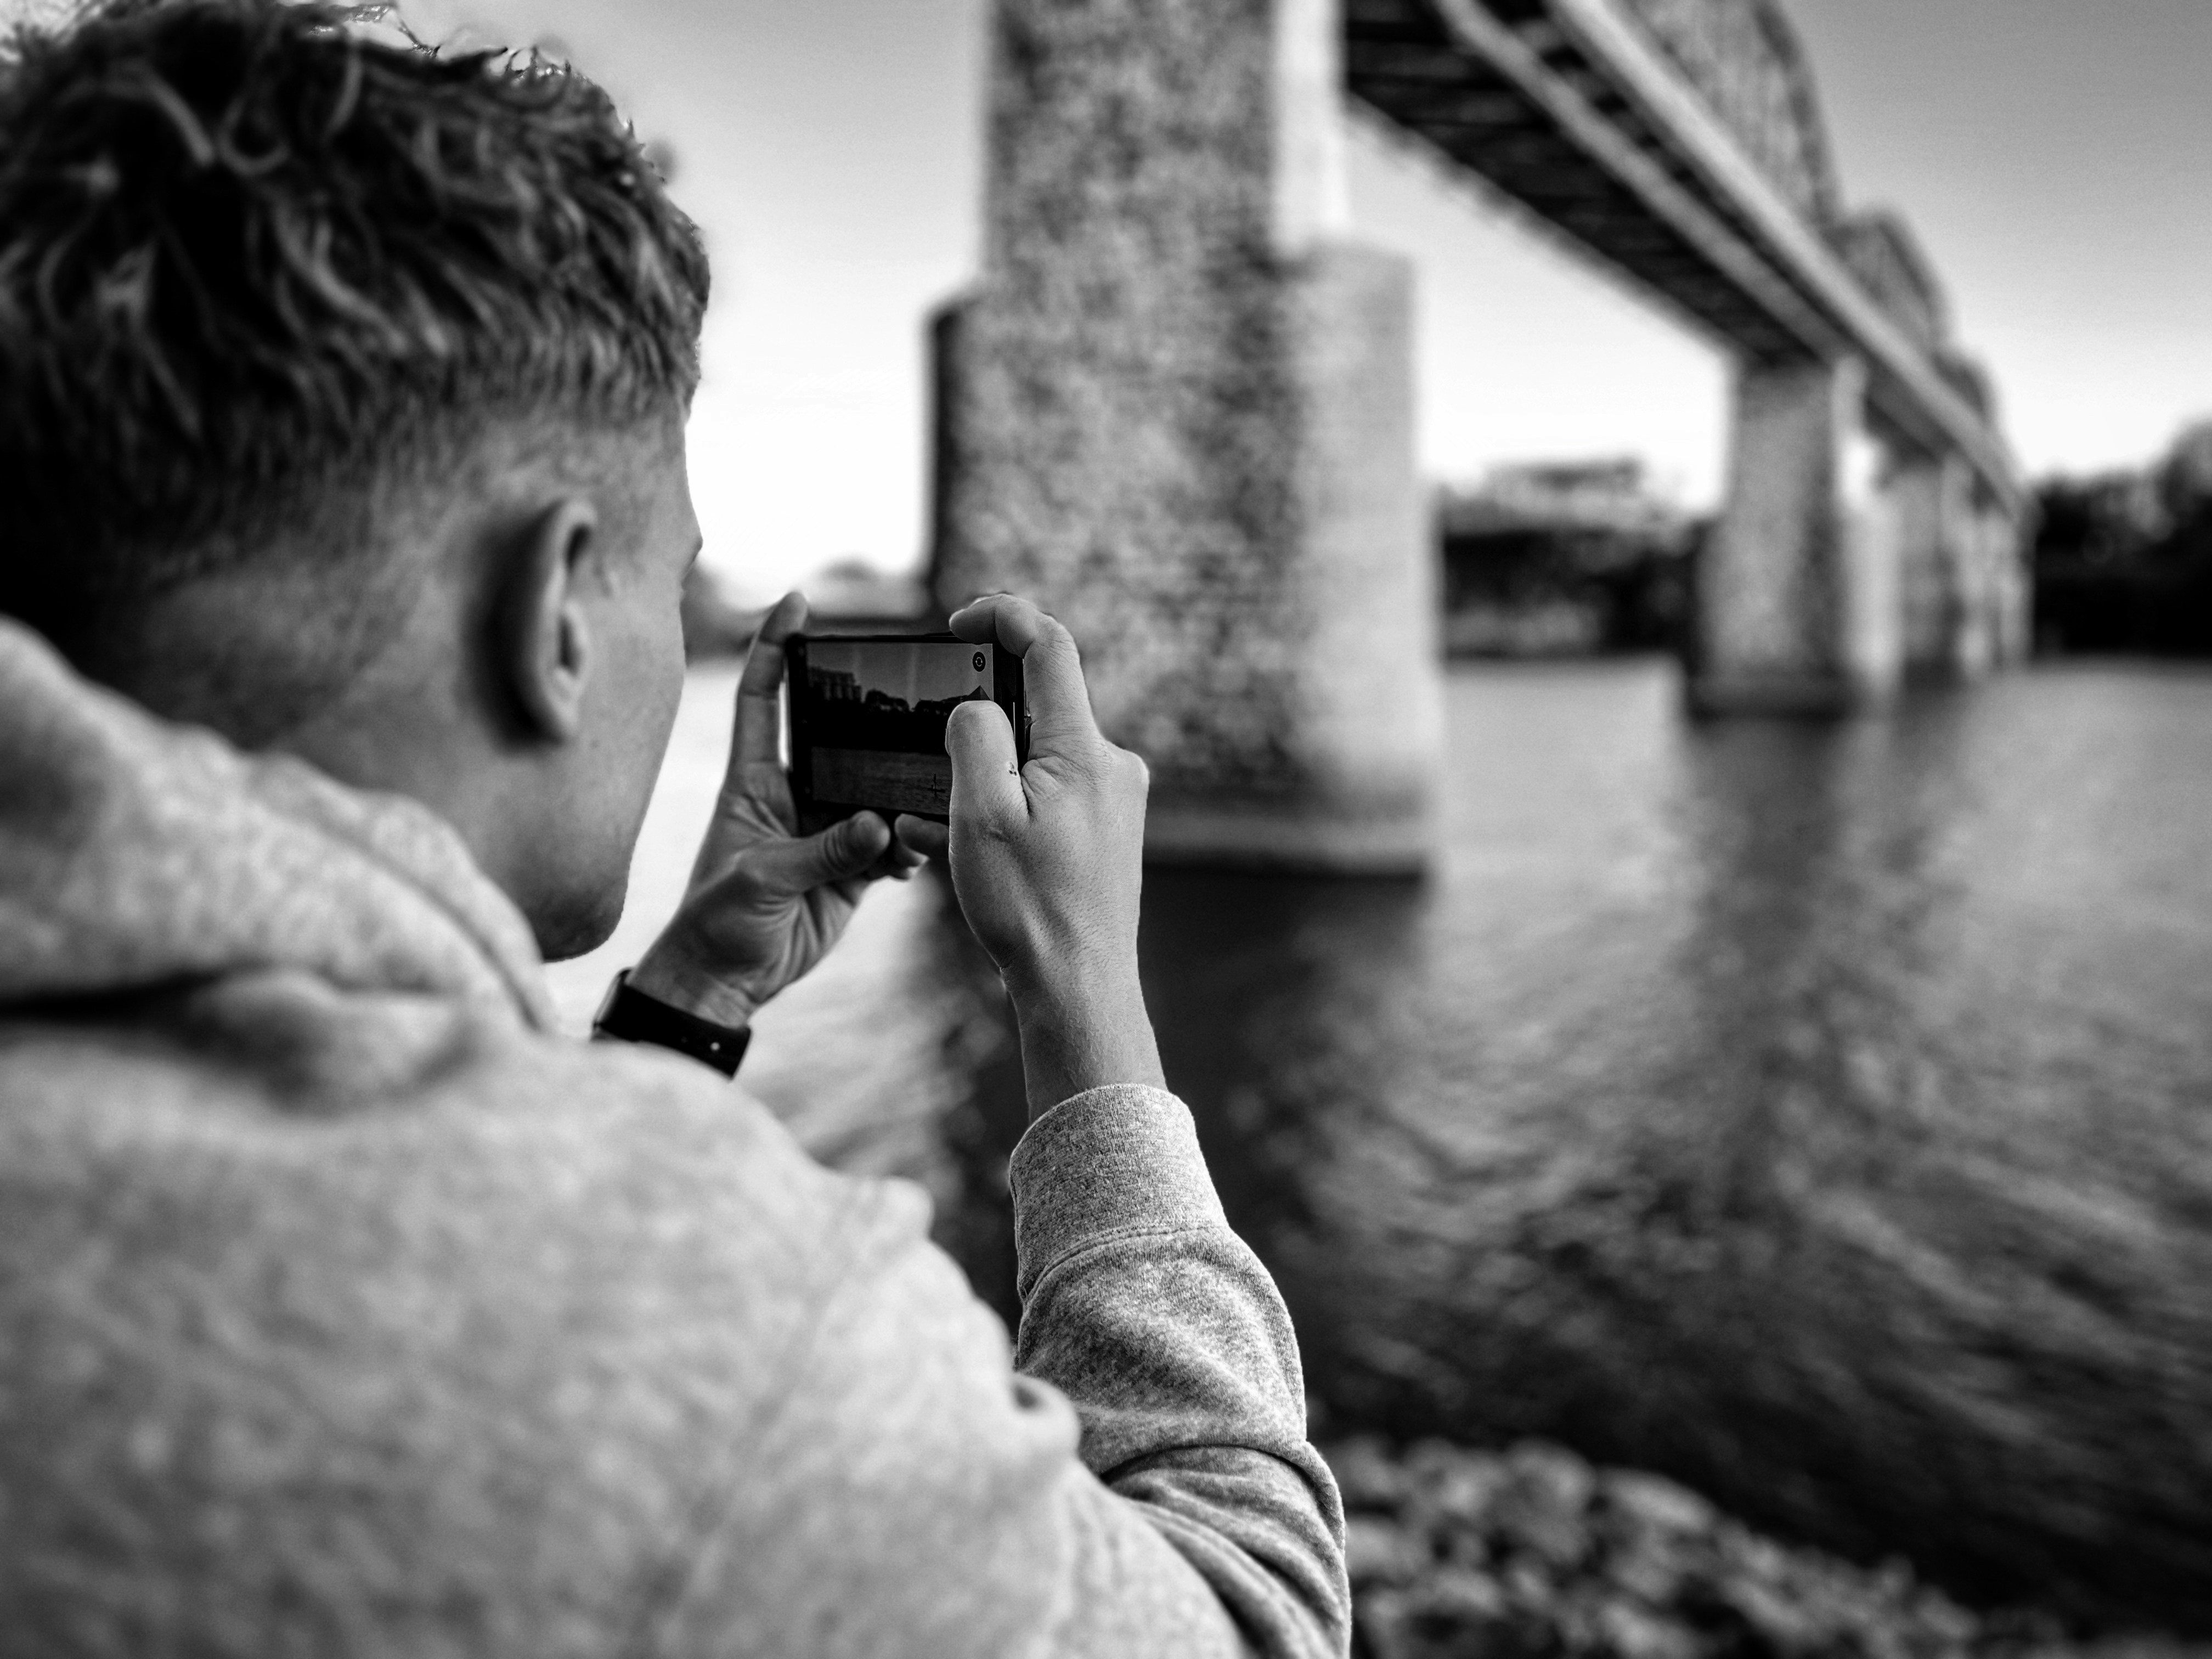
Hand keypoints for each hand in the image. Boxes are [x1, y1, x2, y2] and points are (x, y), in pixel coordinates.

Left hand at [630, 592, 928, 1028]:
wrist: (726, 984)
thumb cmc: (716, 923)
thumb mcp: (761, 881)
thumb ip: (822, 852)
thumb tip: (880, 827)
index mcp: (753, 781)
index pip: (763, 697)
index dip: (775, 646)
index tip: (797, 602)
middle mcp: (793, 795)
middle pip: (838, 735)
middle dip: (873, 720)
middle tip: (913, 701)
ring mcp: (825, 829)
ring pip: (876, 790)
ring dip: (902, 797)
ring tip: (918, 814)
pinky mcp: (850, 867)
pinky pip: (892, 843)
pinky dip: (910, 846)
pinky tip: (917, 854)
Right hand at [905, 593, 1164, 1116]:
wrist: (1076, 988)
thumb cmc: (1028, 907)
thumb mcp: (980, 813)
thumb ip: (974, 736)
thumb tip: (974, 706)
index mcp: (1085, 750)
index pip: (1049, 647)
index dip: (1003, 616)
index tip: (960, 620)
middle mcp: (1111, 766)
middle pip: (1036, 704)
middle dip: (974, 719)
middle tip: (927, 749)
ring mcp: (1111, 800)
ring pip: (1032, 757)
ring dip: (976, 778)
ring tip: (932, 825)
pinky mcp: (1103, 831)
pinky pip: (1042, 796)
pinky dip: (999, 808)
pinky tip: (958, 847)